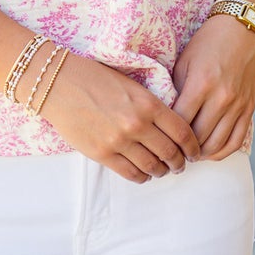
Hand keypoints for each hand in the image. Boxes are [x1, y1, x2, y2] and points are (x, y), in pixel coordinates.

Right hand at [38, 53, 203, 183]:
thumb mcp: (132, 84)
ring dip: (162, 171)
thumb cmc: (96, 77)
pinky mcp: (102, 154)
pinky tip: (144, 173)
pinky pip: (131, 174)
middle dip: (180, 162)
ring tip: (163, 170)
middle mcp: (137, 124)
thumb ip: (152, 105)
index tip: (194, 152)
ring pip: (152, 167)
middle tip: (181, 164)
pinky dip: (142, 177)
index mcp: (148, 103)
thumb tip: (172, 127)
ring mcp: (119, 141)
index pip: (183, 132)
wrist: (59, 82)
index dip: (193, 147)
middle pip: (171, 153)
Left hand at [170, 14, 254, 159]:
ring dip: (200, 154)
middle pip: (198, 138)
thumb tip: (164, 117)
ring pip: (216, 144)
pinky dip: (221, 152)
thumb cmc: (208, 42)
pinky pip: (236, 141)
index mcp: (201, 84)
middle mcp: (222, 97)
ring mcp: (238, 105)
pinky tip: (208, 152)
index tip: (159, 138)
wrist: (242, 29)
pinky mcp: (249, 108)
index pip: (180, 122)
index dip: (167, 135)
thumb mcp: (184, 61)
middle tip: (170, 151)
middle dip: (182, 149)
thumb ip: (176, 90)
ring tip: (187, 154)